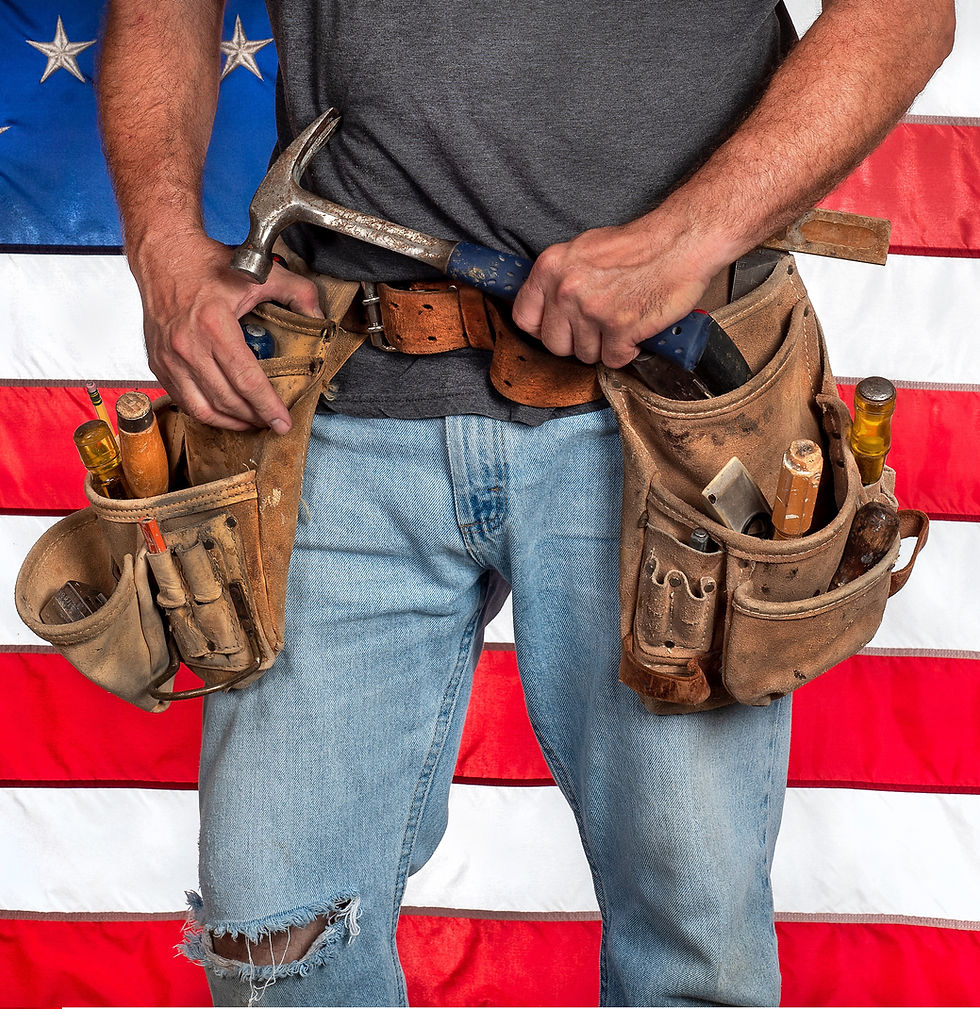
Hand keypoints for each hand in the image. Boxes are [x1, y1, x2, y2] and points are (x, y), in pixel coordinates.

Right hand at [132, 232, 323, 431]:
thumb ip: (298, 292)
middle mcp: (188, 345)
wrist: (162, 254)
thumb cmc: (207, 263)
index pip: (246, 379)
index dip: (268, 406)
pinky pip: (182, 400)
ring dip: (231, 422)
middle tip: (273, 423)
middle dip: (254, 418)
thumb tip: (319, 317)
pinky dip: (206, 413)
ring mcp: (169, 357)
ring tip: (251, 422)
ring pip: (202, 408)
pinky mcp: (157, 362)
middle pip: (227, 399)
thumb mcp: (262, 273)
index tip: (283, 422)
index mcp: (214, 324)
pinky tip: (224, 412)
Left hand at [511, 216, 719, 368]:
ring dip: (604, 346)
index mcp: (550, 268)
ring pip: (584, 355)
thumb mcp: (582, 250)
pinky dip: (626, 351)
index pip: (524, 317)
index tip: (557, 329)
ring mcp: (592, 311)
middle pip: (555, 344)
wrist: (678, 242)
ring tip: (620, 322)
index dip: (541, 329)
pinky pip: (612, 360)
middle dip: (576, 342)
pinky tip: (635, 331)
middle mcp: (566, 290)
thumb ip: (559, 278)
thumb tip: (546, 304)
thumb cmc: (636, 246)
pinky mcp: (619, 329)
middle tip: (596, 328)